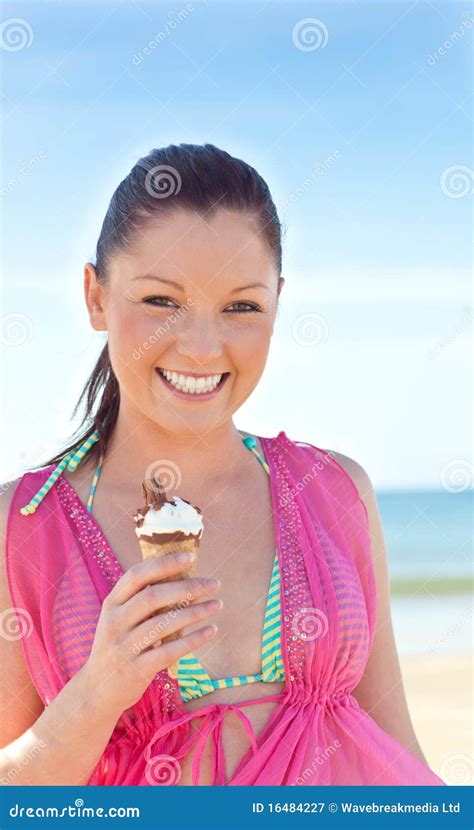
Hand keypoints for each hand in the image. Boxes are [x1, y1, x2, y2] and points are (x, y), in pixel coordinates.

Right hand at [79, 550, 221, 713]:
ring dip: (195, 612)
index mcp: (112, 603)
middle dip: (187, 587)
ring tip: (217, 605)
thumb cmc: (119, 645)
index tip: (190, 557)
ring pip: (164, 624)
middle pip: (153, 597)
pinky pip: (169, 651)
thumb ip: (141, 600)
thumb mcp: (120, 619)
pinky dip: (192, 640)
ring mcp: (124, 647)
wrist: (97, 689)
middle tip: (214, 584)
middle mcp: (115, 622)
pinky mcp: (136, 669)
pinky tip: (210, 631)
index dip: (164, 564)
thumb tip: (184, 577)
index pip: (137, 575)